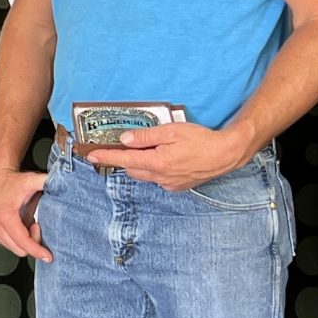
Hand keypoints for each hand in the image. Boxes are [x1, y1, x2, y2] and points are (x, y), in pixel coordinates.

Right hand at [0, 164, 50, 261]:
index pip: (23, 242)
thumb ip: (47, 182)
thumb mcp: (31, 180)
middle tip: (37, 225)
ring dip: (25, 241)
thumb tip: (61, 183)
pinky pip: (9, 244)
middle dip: (33, 242)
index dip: (37, 251)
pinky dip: (18, 239)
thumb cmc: (12, 180)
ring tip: (29, 224)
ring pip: (14, 248)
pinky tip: (21, 226)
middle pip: (20, 249)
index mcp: (5, 216)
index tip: (48, 256)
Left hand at [85, 120, 252, 191]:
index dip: (106, 157)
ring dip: (141, 164)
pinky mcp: (177, 186)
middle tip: (123, 147)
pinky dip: (154, 169)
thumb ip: (146, 136)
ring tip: (149, 150)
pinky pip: (158, 179)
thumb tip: (126, 139)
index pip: (124, 160)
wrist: (226, 154)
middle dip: (125, 159)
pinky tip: (165, 159)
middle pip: (132, 169)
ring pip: (145, 174)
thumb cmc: (202, 140)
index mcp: (157, 162)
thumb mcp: (172, 131)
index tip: (91, 156)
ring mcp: (169, 184)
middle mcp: (161, 177)